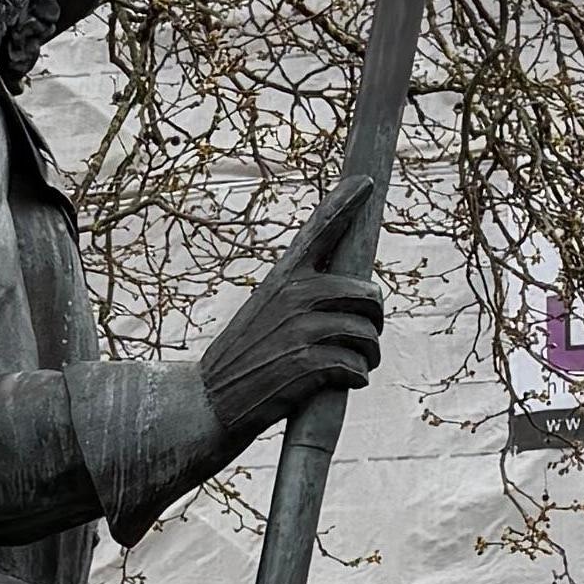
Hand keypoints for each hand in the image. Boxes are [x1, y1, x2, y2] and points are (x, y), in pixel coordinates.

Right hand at [201, 186, 384, 443]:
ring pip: (366, 333)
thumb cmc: (245, 360)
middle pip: (368, 294)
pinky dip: (357, 377)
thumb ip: (304, 297)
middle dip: (374, 320)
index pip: (320, 230)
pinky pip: (356, 365)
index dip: (346, 203)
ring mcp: (300, 328)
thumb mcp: (265, 312)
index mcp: (283, 277)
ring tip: (356, 364)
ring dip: (369, 355)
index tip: (365, 181)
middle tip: (365, 338)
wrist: (208, 402)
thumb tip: (355, 295)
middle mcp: (293, 294)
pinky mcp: (306, 363)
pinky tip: (344, 383)